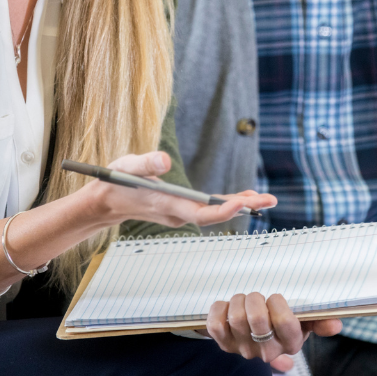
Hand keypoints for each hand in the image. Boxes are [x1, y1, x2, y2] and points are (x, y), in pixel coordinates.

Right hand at [90, 152, 275, 228]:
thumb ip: (146, 164)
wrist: (107, 202)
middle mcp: (176, 214)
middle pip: (214, 215)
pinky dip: (228, 204)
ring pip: (214, 213)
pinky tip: (244, 198)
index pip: (199, 213)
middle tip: (269, 200)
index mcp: (166, 204)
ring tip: (264, 199)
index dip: (222, 210)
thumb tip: (165, 161)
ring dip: (239, 207)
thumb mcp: (127, 166)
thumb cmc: (116, 182)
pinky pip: (210, 209)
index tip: (242, 203)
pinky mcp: (182, 210)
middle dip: (242, 208)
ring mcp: (180, 214)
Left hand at [206, 292, 341, 365]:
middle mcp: (266, 350)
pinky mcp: (223, 343)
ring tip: (244, 300)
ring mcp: (242, 348)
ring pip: (235, 317)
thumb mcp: (303, 322)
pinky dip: (220, 308)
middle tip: (258, 297)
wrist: (252, 334)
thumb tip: (336, 324)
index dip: (278, 304)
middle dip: (256, 298)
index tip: (276, 298)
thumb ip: (320, 321)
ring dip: (239, 300)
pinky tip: (228, 306)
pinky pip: (216, 322)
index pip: (285, 323)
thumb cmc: (280, 323)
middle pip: (257, 318)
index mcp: (289, 343)